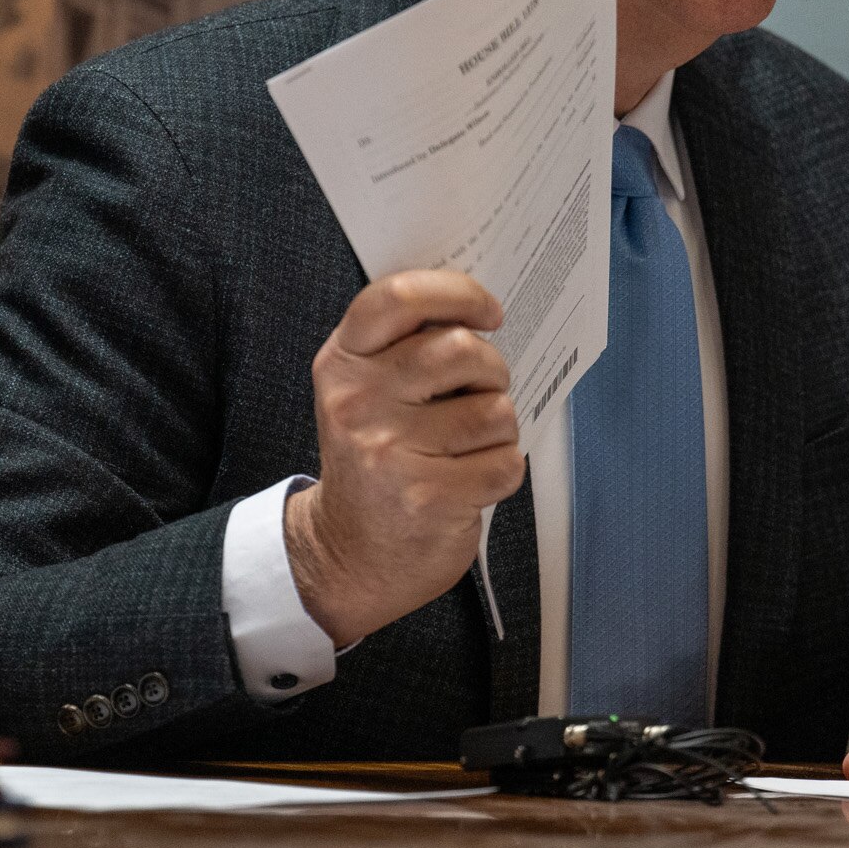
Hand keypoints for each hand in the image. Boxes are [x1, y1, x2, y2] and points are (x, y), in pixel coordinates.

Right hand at [286, 270, 524, 647]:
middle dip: (490, 372)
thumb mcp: (364, 393)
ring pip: (495, 409)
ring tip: (468, 447)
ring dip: (498, 429)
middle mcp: (358, 402)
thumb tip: (478, 312)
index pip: (398, 297)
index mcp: (343, 363)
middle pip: (462, 349)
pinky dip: (501, 471)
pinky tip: (469, 481)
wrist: (349, 554)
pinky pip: (505, 462)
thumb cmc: (373, 463)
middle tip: (479, 394)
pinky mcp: (428, 498)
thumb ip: (403, 347)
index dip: (456, 293)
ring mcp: (390, 452)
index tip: (487, 312)